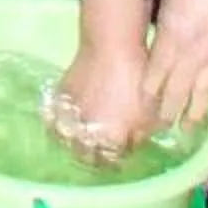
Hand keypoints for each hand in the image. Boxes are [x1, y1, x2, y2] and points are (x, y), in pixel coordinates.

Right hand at [50, 26, 153, 164]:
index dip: (117, 159)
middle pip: (85, 155)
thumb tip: (134, 142)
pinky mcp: (60, 96)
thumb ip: (142, 134)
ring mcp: (70, 114)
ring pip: (66, 138)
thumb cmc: (137, 80)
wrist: (111, 46)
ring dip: (73, 141)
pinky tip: (67, 120)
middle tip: (102, 148)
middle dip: (94, 156)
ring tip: (81, 137)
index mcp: (111, 139)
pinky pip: (55, 118)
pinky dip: (59, 122)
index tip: (121, 154)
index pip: (111, 161)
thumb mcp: (151, 112)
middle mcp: (86, 131)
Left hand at [140, 0, 207, 137]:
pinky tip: (206, 103)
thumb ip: (160, 25)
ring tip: (187, 129)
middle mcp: (193, 53)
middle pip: (177, 89)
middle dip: (167, 111)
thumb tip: (152, 43)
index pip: (156, 73)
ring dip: (192, 113)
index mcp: (173, 36)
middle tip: (158, 130)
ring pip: (200, 93)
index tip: (136, 108)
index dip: (147, 92)